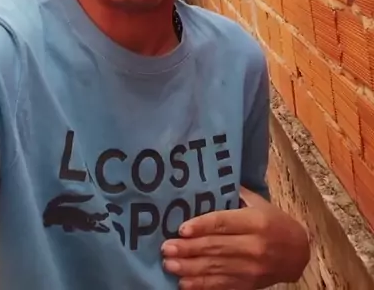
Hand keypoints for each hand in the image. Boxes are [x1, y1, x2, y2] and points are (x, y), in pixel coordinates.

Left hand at [161, 186, 309, 288]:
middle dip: (188, 249)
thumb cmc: (274, 222)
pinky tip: (184, 283)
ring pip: (216, 269)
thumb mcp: (259, 203)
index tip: (181, 229)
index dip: (202, 226)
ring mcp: (251, 269)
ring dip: (190, 268)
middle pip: (216, 247)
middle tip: (166, 248)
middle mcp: (253, 246)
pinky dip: (201, 285)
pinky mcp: (248, 285)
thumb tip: (206, 183)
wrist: (296, 253)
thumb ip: (235, 195)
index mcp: (255, 222)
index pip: (224, 223)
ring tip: (170, 265)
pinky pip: (221, 286)